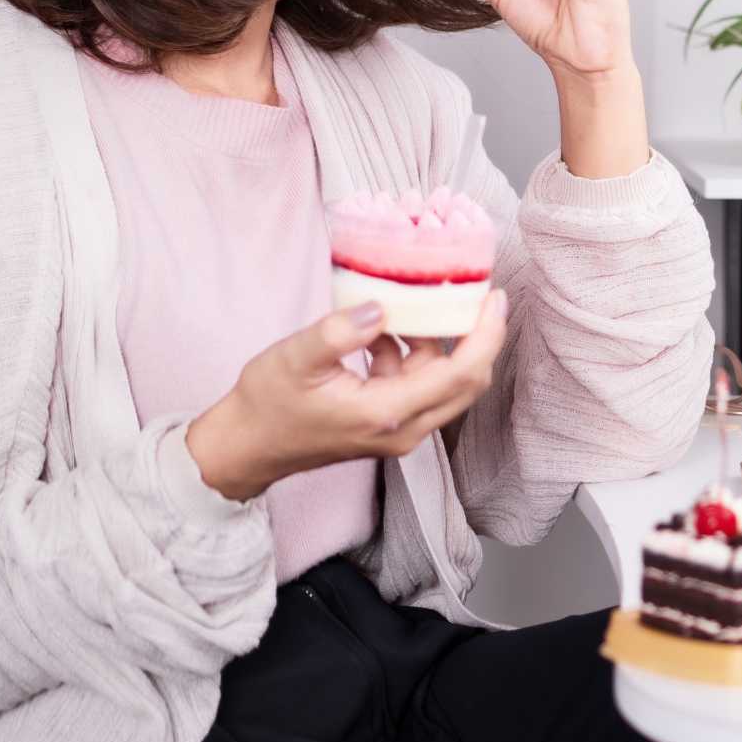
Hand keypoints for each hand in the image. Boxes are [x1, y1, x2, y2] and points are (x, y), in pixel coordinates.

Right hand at [185, 291, 506, 500]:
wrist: (247, 447)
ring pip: (442, 382)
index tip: (494, 297)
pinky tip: (380, 332)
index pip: (460, 374)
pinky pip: (417, 384)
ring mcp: (398, 431)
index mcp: (387, 414)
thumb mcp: (296, 357)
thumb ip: (340, 331)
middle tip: (480, 294)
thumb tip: (381, 308)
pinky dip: (410, 354)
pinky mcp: (388, 425)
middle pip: (467, 383)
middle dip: (479, 338)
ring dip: (436, 342)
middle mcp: (404, 429)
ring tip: (415, 302)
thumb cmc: (268, 404)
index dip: (485, 335)